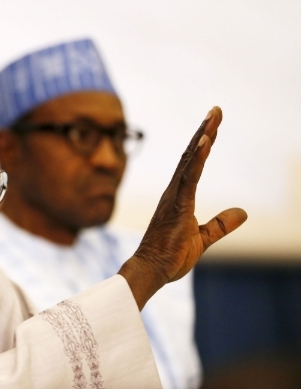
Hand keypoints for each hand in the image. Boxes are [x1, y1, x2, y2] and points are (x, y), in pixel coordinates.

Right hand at [119, 107, 247, 309]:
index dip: (204, 144)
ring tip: (213, 118)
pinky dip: (197, 159)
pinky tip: (205, 143)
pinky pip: (188, 178)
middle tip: (216, 110)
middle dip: (204, 132)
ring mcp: (173, 197)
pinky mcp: (176, 206)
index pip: (193, 165)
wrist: (152, 270)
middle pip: (190, 156)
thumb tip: (243, 212)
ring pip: (189, 162)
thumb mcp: (203, 238)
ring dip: (202, 138)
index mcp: (179, 198)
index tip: (213, 124)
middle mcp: (173, 192)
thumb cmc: (170, 256)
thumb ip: (220, 225)